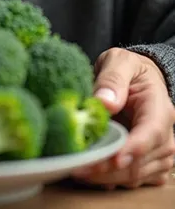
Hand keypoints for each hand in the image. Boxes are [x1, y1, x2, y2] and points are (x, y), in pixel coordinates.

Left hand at [72, 48, 174, 188]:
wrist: (137, 79)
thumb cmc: (128, 69)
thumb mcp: (119, 60)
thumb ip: (112, 78)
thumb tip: (105, 103)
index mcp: (159, 108)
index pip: (151, 133)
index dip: (132, 149)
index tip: (112, 159)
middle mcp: (164, 136)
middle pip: (140, 162)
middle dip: (108, 169)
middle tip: (77, 166)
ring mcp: (158, 154)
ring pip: (133, 177)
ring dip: (105, 177)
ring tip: (76, 168)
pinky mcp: (148, 165)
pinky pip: (130, 181)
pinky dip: (109, 179)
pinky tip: (89, 171)